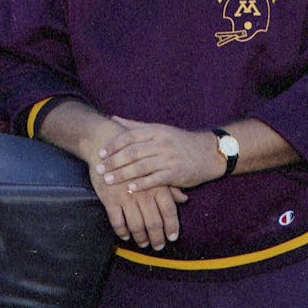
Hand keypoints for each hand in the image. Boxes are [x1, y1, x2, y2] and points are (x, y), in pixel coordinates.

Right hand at [88, 158, 186, 248]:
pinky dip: (122, 231)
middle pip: (153, 222)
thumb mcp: (154, 168)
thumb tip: (184, 199)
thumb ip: (170, 186)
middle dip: (157, 237)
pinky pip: (117, 221)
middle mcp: (143, 192)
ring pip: (136, 225)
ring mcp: (126, 196)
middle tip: (158, 246)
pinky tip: (125, 235)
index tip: (172, 238)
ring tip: (143, 243)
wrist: (106, 144)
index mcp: (156, 184)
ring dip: (140, 238)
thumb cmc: (133, 157)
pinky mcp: (109, 199)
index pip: (168, 210)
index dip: (171, 226)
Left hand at [95, 117, 223, 193]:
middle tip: (99, 169)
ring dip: (123, 174)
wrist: (208, 153)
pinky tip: (130, 189)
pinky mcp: (176, 173)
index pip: (130, 136)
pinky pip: (155, 179)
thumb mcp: (159, 129)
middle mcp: (162, 143)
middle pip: (133, 152)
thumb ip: (136, 126)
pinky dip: (142, 184)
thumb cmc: (180, 141)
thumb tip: (113, 118)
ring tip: (108, 181)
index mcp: (156, 131)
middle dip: (114, 161)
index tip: (100, 153)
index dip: (114, 144)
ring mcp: (169, 158)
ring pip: (141, 166)